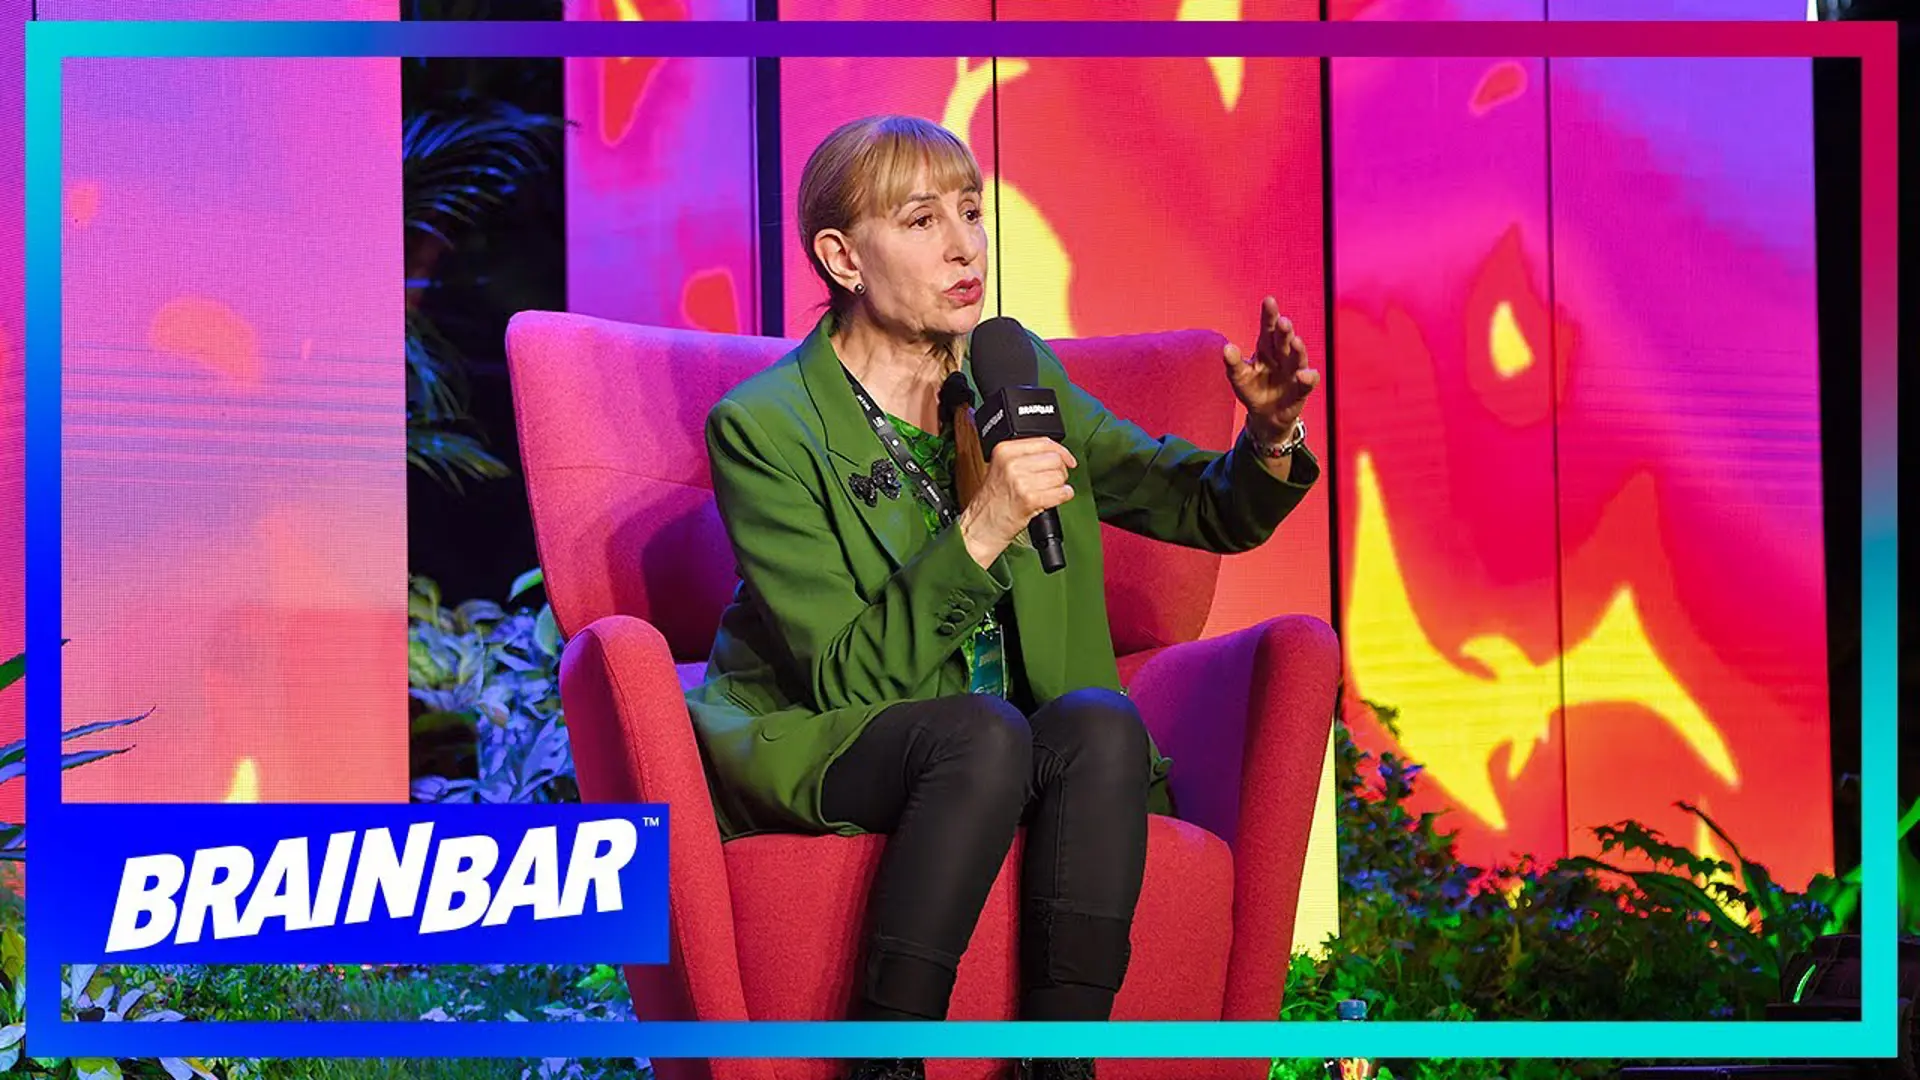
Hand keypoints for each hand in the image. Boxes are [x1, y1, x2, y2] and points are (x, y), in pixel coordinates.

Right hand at [958, 437, 1076, 567]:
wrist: (981, 525)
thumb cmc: (993, 501)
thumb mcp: (1002, 468)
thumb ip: (1025, 456)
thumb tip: (1056, 453)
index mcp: (1005, 451)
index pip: (1044, 442)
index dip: (1061, 451)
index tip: (1068, 460)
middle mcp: (1012, 463)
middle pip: (1054, 459)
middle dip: (1060, 471)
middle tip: (1052, 481)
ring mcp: (1020, 481)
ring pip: (1059, 476)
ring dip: (1060, 486)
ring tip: (1046, 492)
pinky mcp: (1030, 499)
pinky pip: (1061, 493)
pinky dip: (1063, 496)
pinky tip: (1053, 499)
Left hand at [1224, 296, 1319, 443]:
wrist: (1265, 416)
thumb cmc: (1253, 390)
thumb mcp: (1239, 378)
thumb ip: (1233, 364)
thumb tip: (1227, 348)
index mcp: (1266, 349)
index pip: (1268, 329)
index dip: (1269, 316)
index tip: (1269, 300)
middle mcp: (1282, 356)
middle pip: (1283, 340)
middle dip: (1284, 331)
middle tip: (1283, 321)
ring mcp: (1293, 372)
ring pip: (1297, 357)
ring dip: (1297, 349)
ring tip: (1295, 341)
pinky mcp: (1301, 389)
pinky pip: (1307, 382)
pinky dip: (1307, 378)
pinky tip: (1303, 374)